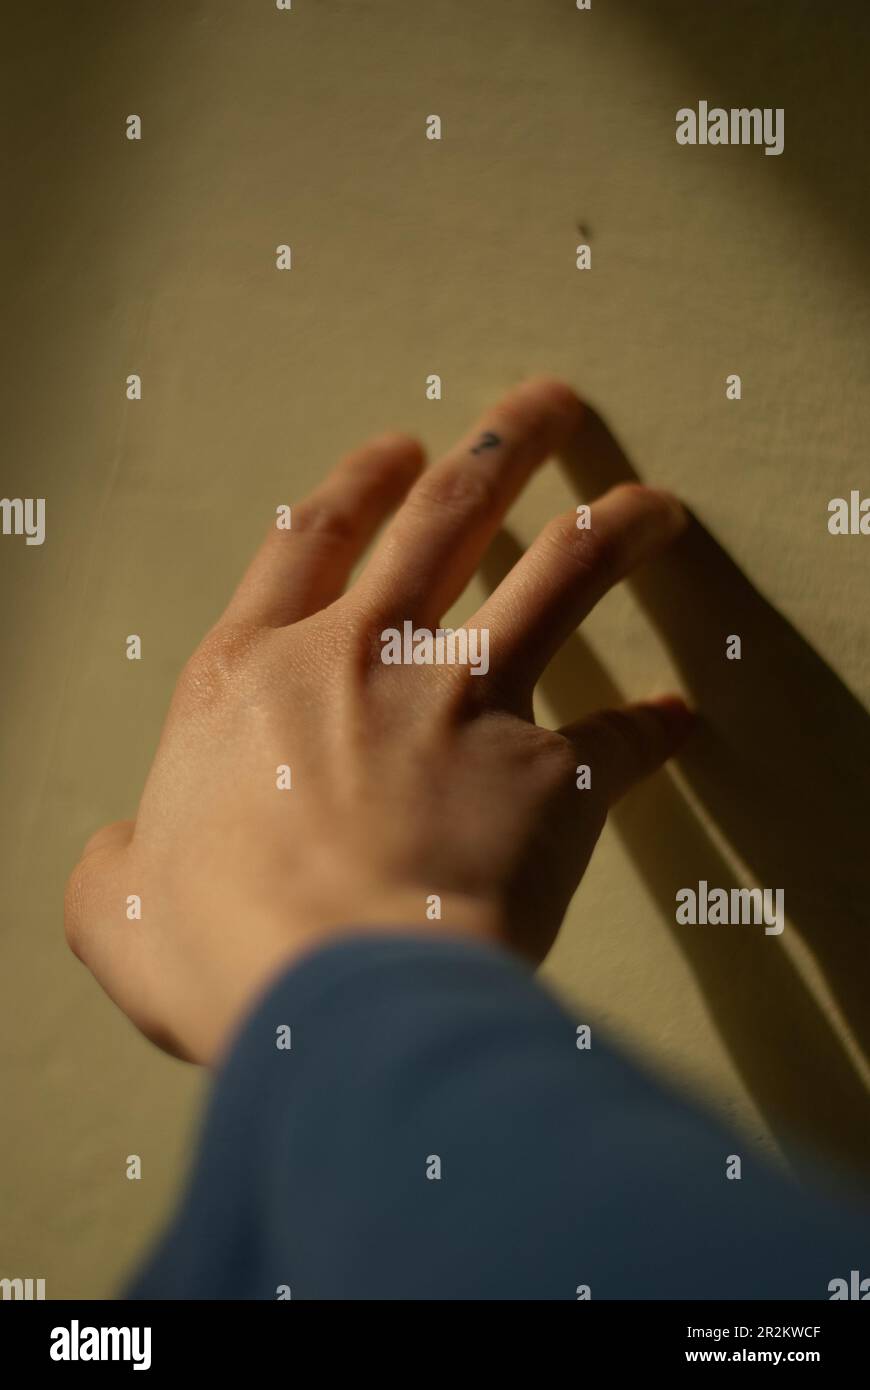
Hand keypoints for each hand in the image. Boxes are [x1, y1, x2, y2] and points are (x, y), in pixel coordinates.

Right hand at [65, 379, 690, 1063]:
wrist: (337, 986)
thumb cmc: (222, 949)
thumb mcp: (118, 906)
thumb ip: (119, 864)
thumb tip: (124, 857)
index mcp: (250, 674)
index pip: (307, 539)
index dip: (357, 484)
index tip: (400, 450)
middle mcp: (360, 659)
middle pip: (443, 515)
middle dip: (500, 446)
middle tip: (545, 405)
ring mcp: (460, 703)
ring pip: (556, 576)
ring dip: (610, 529)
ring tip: (653, 505)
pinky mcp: (545, 771)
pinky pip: (616, 736)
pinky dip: (652, 728)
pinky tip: (677, 719)